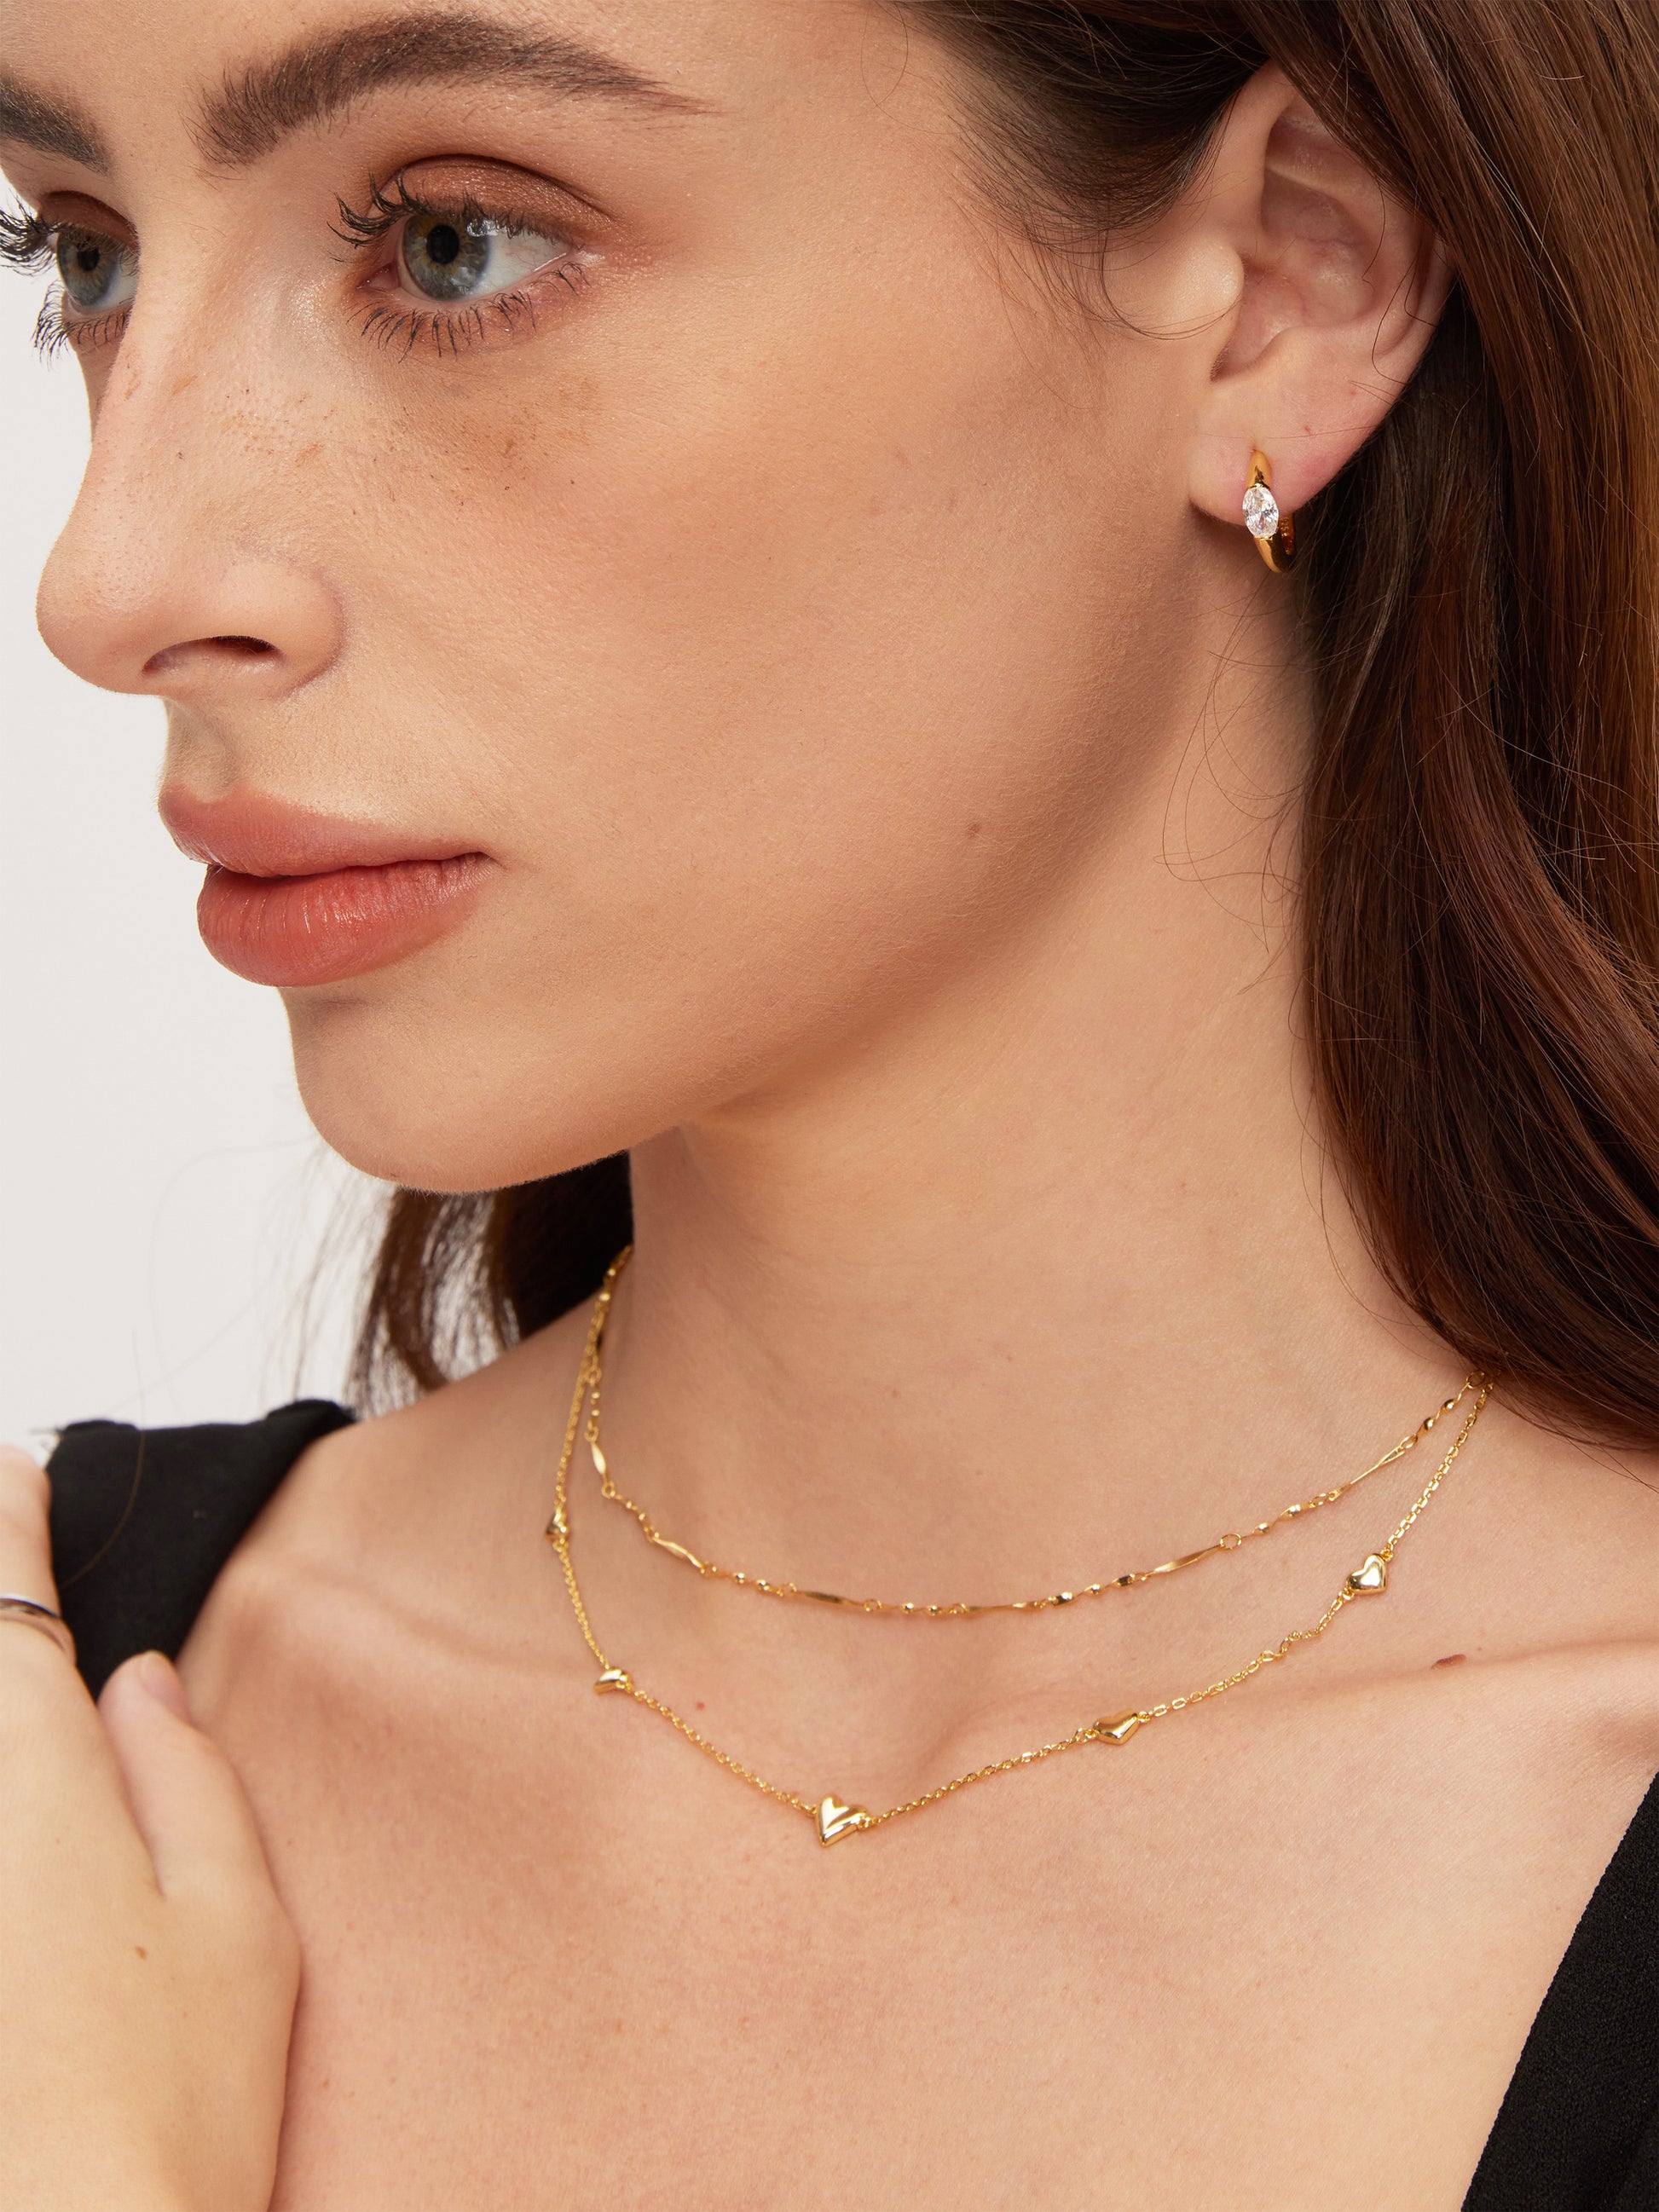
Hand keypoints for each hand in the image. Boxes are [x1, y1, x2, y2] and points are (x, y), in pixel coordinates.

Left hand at [0, 1446, 297, 2211]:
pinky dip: (12, 1794)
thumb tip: (135, 1680)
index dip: (9, 1522)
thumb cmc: (163, 2117)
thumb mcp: (235, 1924)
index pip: (11, 1604)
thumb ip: (183, 1776)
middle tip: (25, 1606)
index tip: (13, 1467)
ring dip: (4, 1707)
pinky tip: (39, 1832)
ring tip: (34, 1707)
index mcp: (40, 1780)